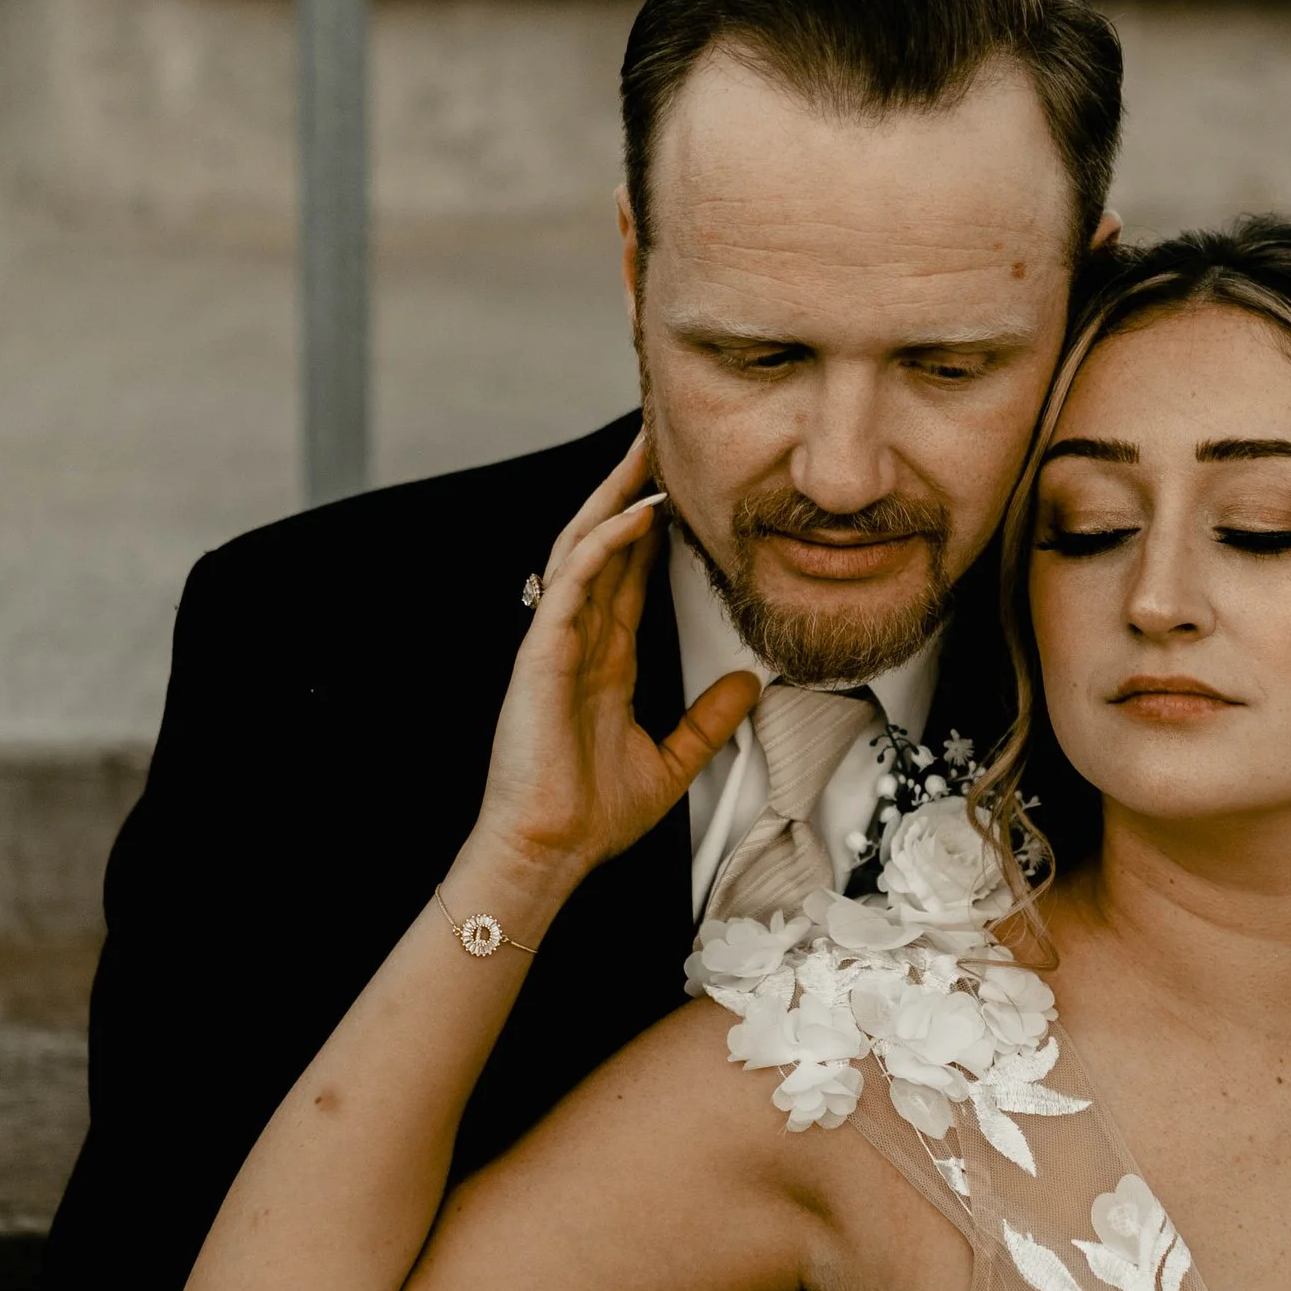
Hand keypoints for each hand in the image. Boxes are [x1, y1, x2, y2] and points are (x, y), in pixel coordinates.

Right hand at [467, 432, 759, 902]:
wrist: (551, 850)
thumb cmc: (592, 816)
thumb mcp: (672, 761)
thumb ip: (708, 721)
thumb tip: (749, 686)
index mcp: (602, 660)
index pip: (629, 576)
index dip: (652, 531)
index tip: (683, 491)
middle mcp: (576, 640)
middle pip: (603, 546)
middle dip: (629, 491)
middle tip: (659, 440)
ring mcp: (555, 641)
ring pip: (582, 548)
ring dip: (613, 498)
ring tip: (643, 452)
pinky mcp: (541, 652)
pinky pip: (571, 582)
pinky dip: (602, 546)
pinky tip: (632, 516)